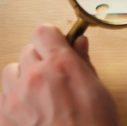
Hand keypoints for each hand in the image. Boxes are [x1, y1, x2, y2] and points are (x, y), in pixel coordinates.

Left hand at [0, 24, 117, 125]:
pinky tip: (29, 109)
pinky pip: (3, 95)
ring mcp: (15, 99)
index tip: (56, 44)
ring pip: (11, 70)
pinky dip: (14, 97)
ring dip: (23, 75)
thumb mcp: (97, 88)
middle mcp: (35, 77)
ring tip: (38, 91)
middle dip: (40, 57)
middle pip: (27, 49)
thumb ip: (83, 60)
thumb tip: (79, 42)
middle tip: (52, 72)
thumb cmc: (94, 125)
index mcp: (60, 64)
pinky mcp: (5, 119)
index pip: (43, 31)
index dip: (50, 36)